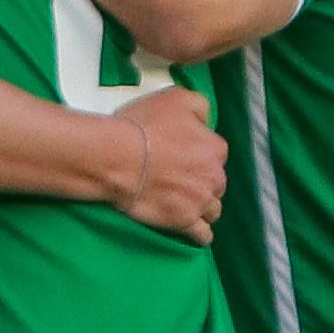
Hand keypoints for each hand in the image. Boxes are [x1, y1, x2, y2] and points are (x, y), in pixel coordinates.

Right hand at [109, 84, 227, 237]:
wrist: (117, 157)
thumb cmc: (143, 126)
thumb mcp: (176, 98)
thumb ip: (200, 106)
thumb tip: (205, 120)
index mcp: (215, 147)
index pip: (216, 153)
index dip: (199, 154)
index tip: (181, 155)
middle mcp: (214, 176)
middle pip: (216, 183)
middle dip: (203, 182)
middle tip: (180, 179)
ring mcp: (200, 201)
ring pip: (212, 209)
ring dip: (203, 206)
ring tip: (186, 204)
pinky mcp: (184, 222)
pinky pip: (202, 234)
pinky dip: (200, 233)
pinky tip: (193, 231)